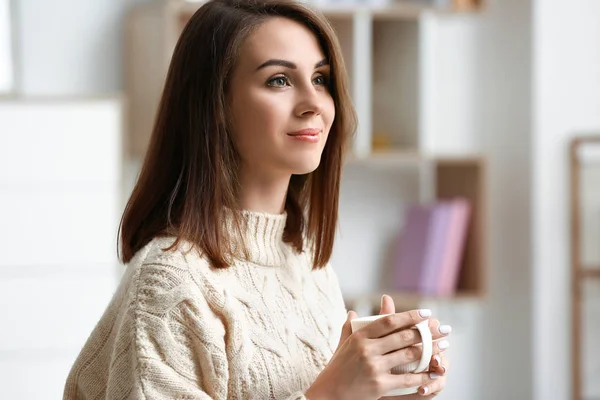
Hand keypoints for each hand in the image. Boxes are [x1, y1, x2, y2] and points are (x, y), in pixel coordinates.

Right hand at [305, 297, 449, 399]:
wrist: (329, 393)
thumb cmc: (338, 367)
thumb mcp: (344, 344)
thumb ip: (350, 326)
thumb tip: (354, 312)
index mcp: (360, 336)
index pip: (389, 321)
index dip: (410, 315)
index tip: (426, 312)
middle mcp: (367, 349)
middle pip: (403, 336)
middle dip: (427, 331)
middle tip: (442, 328)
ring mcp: (373, 367)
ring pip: (409, 355)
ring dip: (430, 350)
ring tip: (443, 346)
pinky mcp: (379, 384)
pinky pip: (407, 379)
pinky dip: (424, 376)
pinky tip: (434, 372)